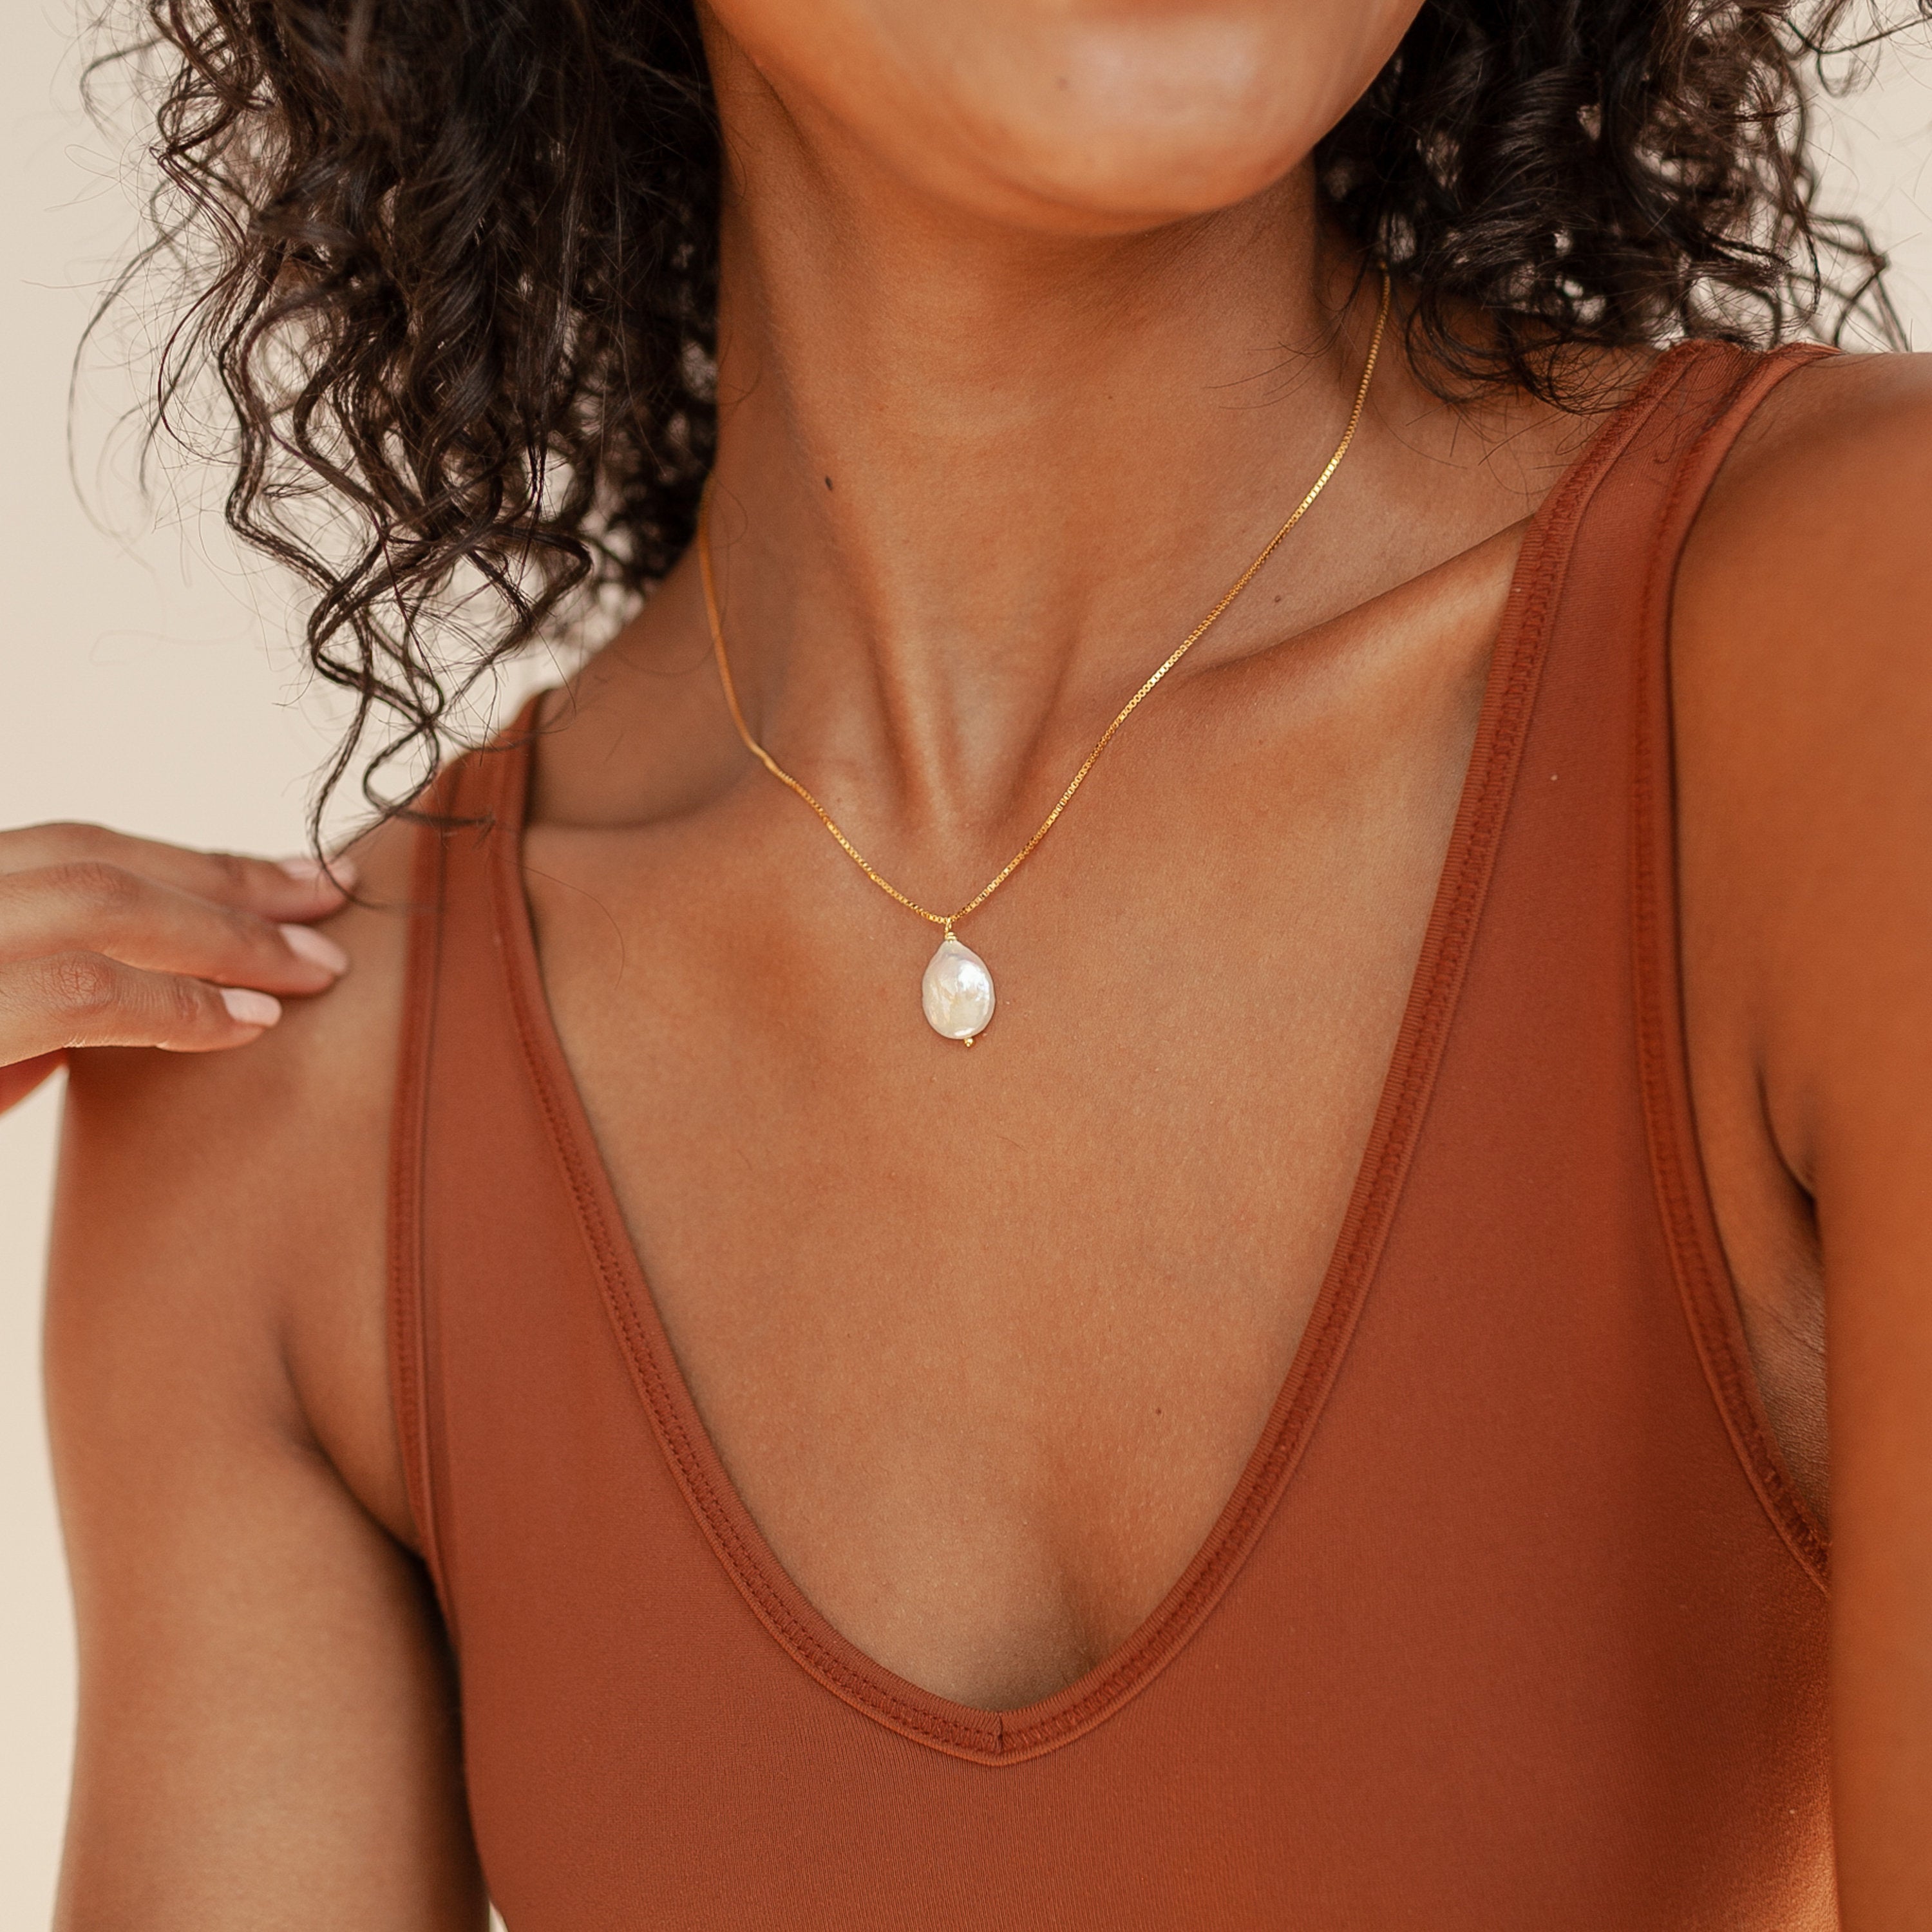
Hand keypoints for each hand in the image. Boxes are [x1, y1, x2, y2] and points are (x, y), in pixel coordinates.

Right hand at [0, 823, 353, 1114]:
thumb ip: (35, 1001)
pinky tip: (255, 1022)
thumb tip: (131, 1001)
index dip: (193, 867)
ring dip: (230, 936)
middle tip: (335, 901)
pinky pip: (83, 993)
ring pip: (106, 904)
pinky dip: (181, 1005)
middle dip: (233, 885)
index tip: (292, 878)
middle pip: (101, 862)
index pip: (80, 853)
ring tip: (318, 969)